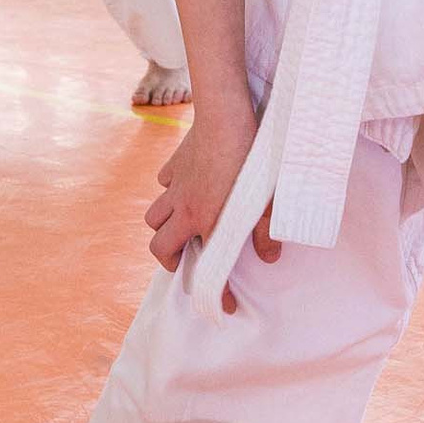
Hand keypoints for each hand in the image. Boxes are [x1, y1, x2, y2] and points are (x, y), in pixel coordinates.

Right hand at [145, 98, 271, 303]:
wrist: (227, 116)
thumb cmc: (250, 159)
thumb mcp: (267, 202)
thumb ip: (266, 232)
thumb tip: (270, 257)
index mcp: (206, 222)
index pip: (204, 270)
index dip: (214, 293)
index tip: (223, 305)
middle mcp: (183, 208)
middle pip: (157, 244)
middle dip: (168, 260)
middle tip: (185, 262)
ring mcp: (176, 185)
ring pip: (153, 215)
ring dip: (162, 227)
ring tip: (180, 228)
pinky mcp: (175, 163)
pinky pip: (164, 184)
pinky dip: (170, 192)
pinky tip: (185, 187)